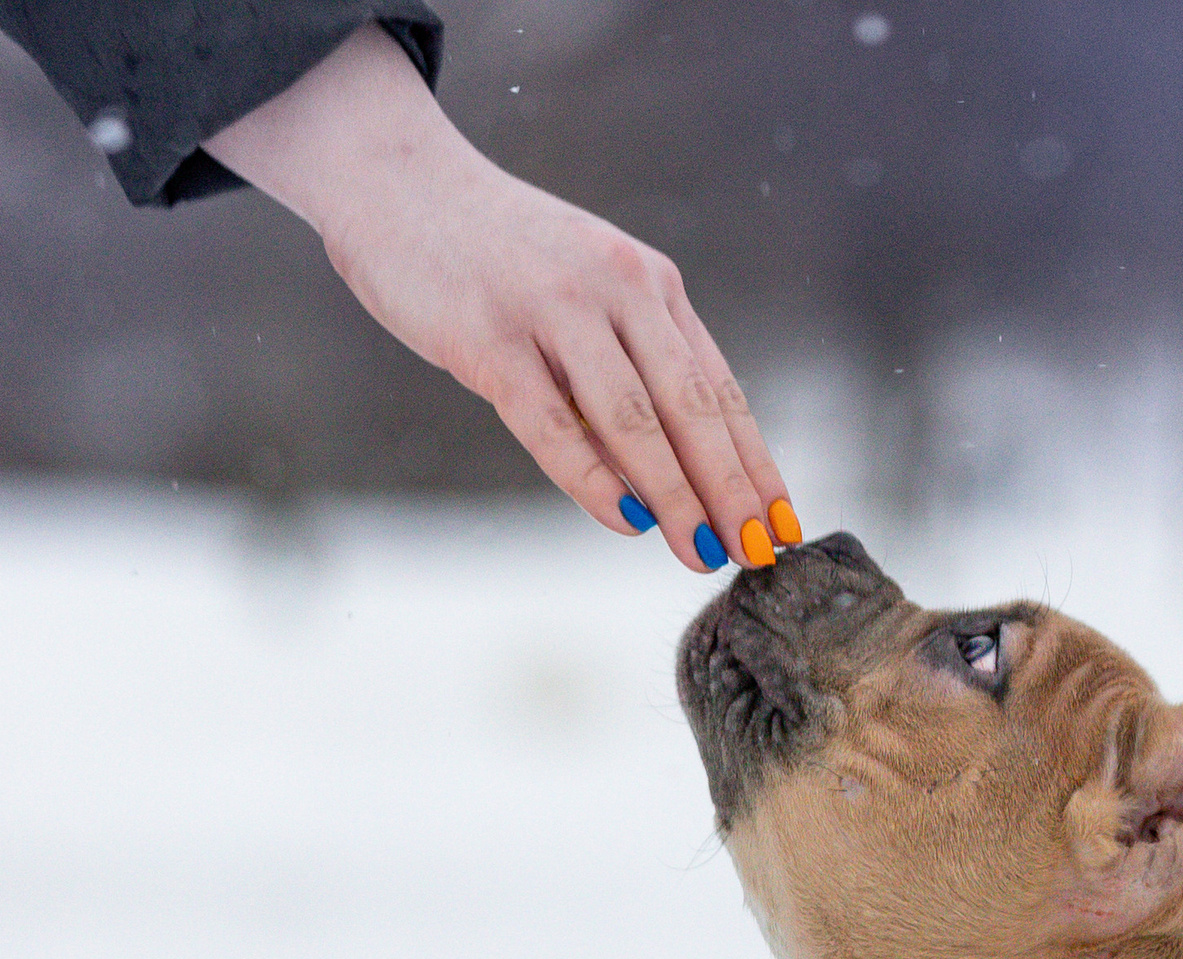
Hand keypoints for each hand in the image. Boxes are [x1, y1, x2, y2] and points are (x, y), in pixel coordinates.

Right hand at [209, 26, 795, 571]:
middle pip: (691, 406)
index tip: (784, 526)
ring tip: (701, 553)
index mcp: (648, 285)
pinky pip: (552, 422)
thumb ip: (627, 369)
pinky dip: (593, 478)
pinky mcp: (489, 337)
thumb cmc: (497, 257)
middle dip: (730, 488)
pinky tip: (627, 522)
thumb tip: (669, 478)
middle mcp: (615, 290)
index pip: (718, 388)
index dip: (754, 463)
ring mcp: (553, 310)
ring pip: (633, 418)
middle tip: (757, 553)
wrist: (398, 181)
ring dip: (675, 494)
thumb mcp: (583, 296)